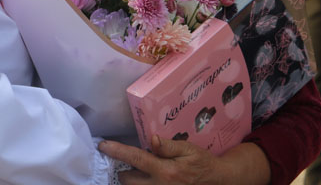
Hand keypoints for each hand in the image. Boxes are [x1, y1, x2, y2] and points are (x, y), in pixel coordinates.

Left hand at [98, 135, 264, 184]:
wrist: (217, 181)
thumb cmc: (202, 163)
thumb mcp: (188, 149)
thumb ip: (168, 146)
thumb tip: (151, 139)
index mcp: (166, 171)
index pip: (135, 159)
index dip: (117, 152)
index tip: (103, 146)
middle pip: (128, 180)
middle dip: (123, 170)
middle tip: (126, 160)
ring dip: (131, 180)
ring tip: (136, 170)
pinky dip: (141, 184)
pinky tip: (144, 177)